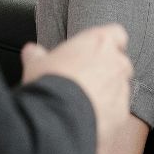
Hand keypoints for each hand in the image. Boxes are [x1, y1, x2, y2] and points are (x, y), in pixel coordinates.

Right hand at [21, 24, 132, 153]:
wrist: (58, 117)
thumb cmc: (50, 83)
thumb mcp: (36, 63)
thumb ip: (37, 54)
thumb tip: (31, 51)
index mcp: (99, 42)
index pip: (116, 34)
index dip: (107, 43)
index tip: (95, 51)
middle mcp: (116, 63)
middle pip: (120, 63)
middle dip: (107, 70)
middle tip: (85, 79)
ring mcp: (121, 89)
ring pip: (119, 89)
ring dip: (107, 94)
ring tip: (84, 103)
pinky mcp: (122, 114)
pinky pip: (117, 111)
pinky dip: (107, 114)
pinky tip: (89, 119)